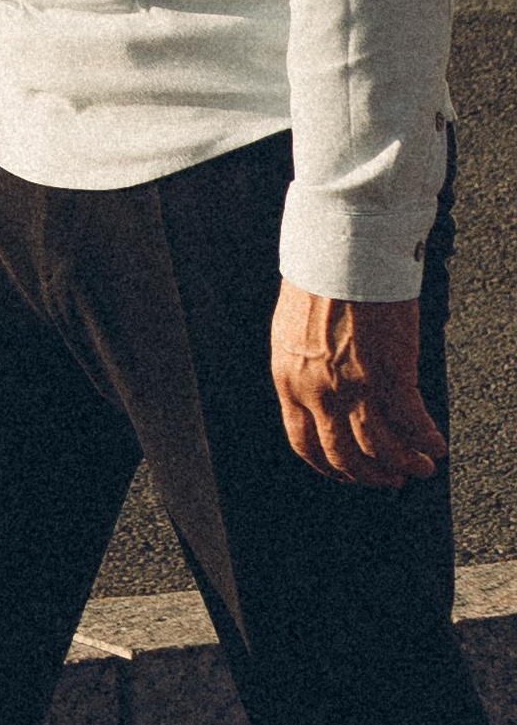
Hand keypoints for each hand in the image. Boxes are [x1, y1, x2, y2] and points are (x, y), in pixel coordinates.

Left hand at [270, 282, 444, 487]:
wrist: (341, 246)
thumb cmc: (320, 277)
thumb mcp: (293, 330)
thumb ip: (304, 367)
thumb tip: (322, 396)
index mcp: (288, 378)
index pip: (305, 444)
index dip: (331, 467)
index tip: (351, 475)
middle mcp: (317, 389)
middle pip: (345, 456)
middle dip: (372, 474)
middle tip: (392, 478)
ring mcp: (354, 384)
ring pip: (380, 447)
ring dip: (404, 463)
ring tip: (421, 466)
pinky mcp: (389, 372)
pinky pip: (411, 421)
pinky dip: (426, 439)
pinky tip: (436, 444)